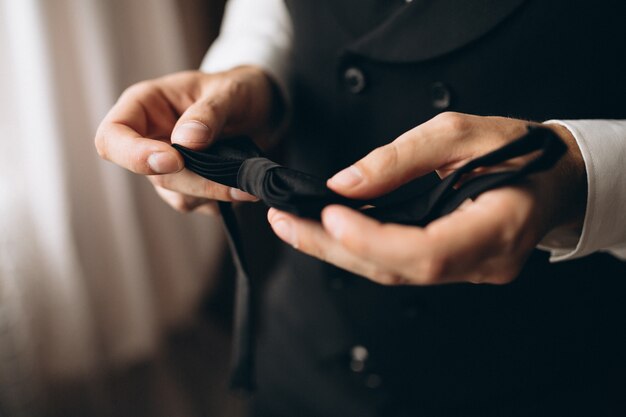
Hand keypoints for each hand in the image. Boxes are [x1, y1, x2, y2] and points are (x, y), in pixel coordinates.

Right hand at [95, 66, 280, 213]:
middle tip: (235, 182)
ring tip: (245, 182)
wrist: (260, 109)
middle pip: (152, 174)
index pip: (112, 138)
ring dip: (211, 192)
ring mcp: (167, 166)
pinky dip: (219, 200)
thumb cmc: (237, 90)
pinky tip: (240, 186)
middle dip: (194, 181)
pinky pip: (196, 203)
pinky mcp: (188, 186)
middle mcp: (149, 138)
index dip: (135, 155)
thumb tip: (186, 141)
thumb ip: (209, 113)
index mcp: (144, 106)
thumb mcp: (229, 91)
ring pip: (176, 194)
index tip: (174, 160)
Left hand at [267, 112, 585, 284]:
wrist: (550, 177)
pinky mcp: (452, 268)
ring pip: (393, 274)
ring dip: (338, 251)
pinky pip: (399, 267)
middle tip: (285, 222)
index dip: (373, 240)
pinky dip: (359, 249)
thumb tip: (345, 183)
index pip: (428, 253)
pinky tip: (328, 232)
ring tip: (293, 225)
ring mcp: (467, 272)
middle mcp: (483, 263)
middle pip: (398, 271)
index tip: (329, 213)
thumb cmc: (519, 149)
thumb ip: (403, 157)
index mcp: (499, 227)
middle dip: (334, 248)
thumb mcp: (463, 133)